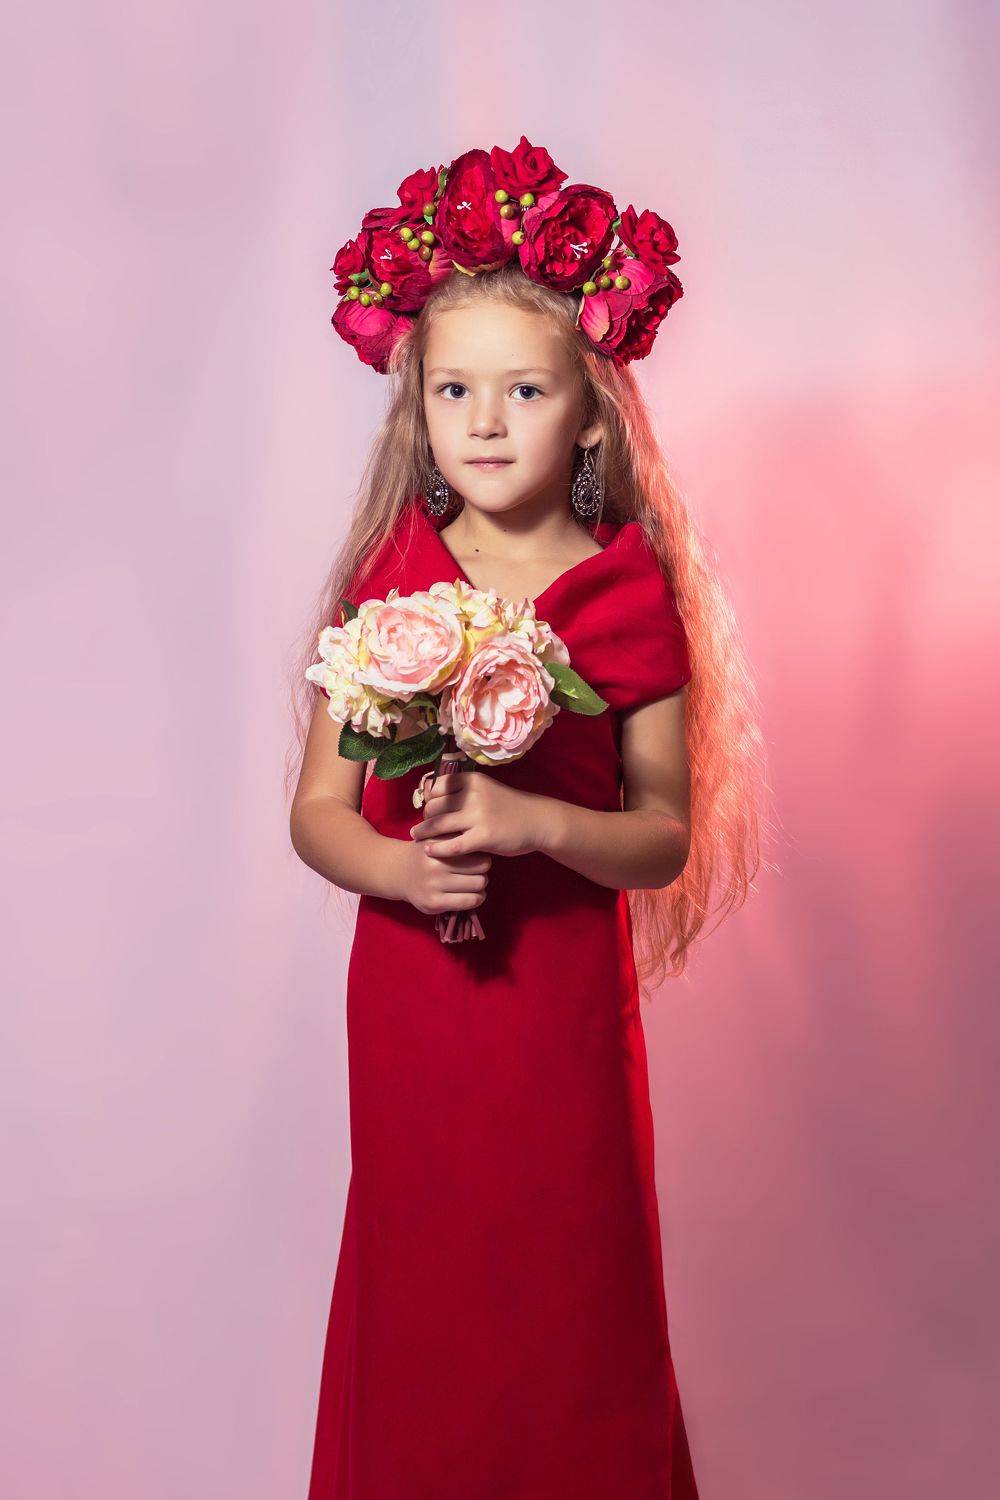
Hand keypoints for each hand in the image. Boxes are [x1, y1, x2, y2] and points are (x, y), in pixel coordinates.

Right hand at [397, 835, 490, 917]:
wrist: (398, 871)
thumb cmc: (425, 852)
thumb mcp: (436, 836)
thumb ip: (457, 835)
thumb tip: (484, 840)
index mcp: (437, 846)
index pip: (476, 849)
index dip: (480, 853)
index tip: (476, 857)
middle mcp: (434, 866)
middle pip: (481, 867)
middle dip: (482, 870)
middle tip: (476, 871)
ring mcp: (433, 886)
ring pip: (478, 885)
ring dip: (480, 885)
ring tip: (474, 882)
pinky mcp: (433, 903)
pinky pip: (468, 902)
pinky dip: (476, 899)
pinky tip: (471, 894)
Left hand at [410, 769, 541, 860]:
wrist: (536, 821)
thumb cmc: (509, 807)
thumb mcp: (487, 789)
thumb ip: (464, 791)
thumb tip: (432, 793)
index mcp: (473, 781)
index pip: (438, 786)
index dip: (429, 797)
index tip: (428, 807)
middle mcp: (473, 795)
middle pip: (434, 805)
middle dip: (426, 816)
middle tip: (423, 824)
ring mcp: (479, 816)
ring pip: (439, 824)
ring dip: (424, 831)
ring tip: (416, 836)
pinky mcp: (483, 837)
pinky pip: (453, 845)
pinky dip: (438, 848)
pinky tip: (430, 850)